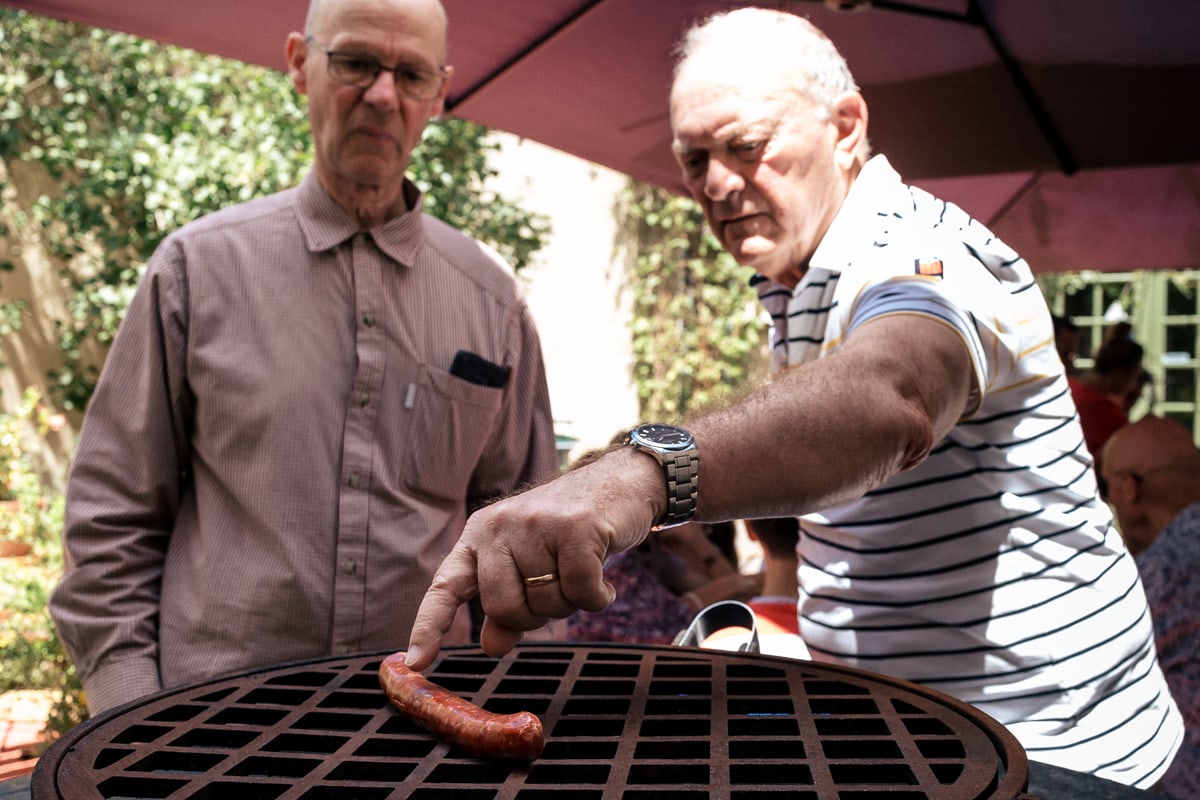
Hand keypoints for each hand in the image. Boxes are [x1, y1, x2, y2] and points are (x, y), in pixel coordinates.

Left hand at [405, 449, 661, 670]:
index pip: (448, 584)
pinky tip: (605, 579)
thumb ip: (509, 604)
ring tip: (582, 569)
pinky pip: (582, 593)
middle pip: (505, 608)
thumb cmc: (573, 528)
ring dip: (573, 601)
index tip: (417, 662)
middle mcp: (502, 525)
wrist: (624, 482)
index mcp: (481, 533)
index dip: (430, 624)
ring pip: (547, 604)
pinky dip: (598, 597)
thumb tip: (492, 646)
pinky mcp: (576, 529)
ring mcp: (537, 525)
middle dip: (536, 615)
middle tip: (558, 588)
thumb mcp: (533, 563)